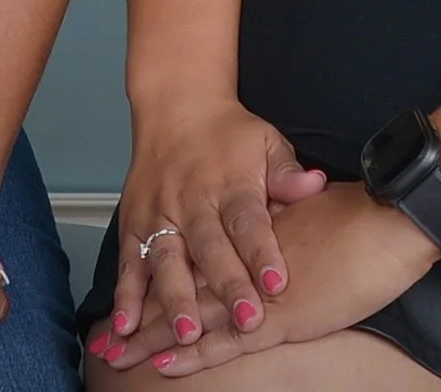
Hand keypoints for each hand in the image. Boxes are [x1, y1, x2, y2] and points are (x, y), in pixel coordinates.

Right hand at [88, 99, 327, 364]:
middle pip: (210, 248)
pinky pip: (128, 263)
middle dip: (227, 286)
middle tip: (245, 321)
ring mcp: (160, 214)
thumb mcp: (266, 142)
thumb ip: (287, 172)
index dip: (262, 253)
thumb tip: (314, 184)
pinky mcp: (133, 224)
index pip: (248, 222)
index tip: (278, 283)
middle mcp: (193, 201)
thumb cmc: (229, 134)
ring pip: (167, 260)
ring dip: (175, 298)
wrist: (176, 107)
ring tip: (186, 333)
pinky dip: (125, 296)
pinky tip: (126, 326)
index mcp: (231, 184)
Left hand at [120, 183, 439, 377]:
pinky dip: (193, 352)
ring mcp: (256, 292)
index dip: (160, 280)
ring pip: (192, 317)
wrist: (388, 218)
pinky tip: (164, 363)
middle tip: (102, 340)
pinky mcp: (276, 317)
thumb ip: (286, 208)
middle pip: (181, 291)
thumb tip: (275, 206)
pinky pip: (225, 339)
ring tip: (114, 356)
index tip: (129, 298)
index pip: (195, 261)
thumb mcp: (314, 206)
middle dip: (140, 317)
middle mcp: (241, 262)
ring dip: (151, 337)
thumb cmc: (359, 215)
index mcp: (248, 235)